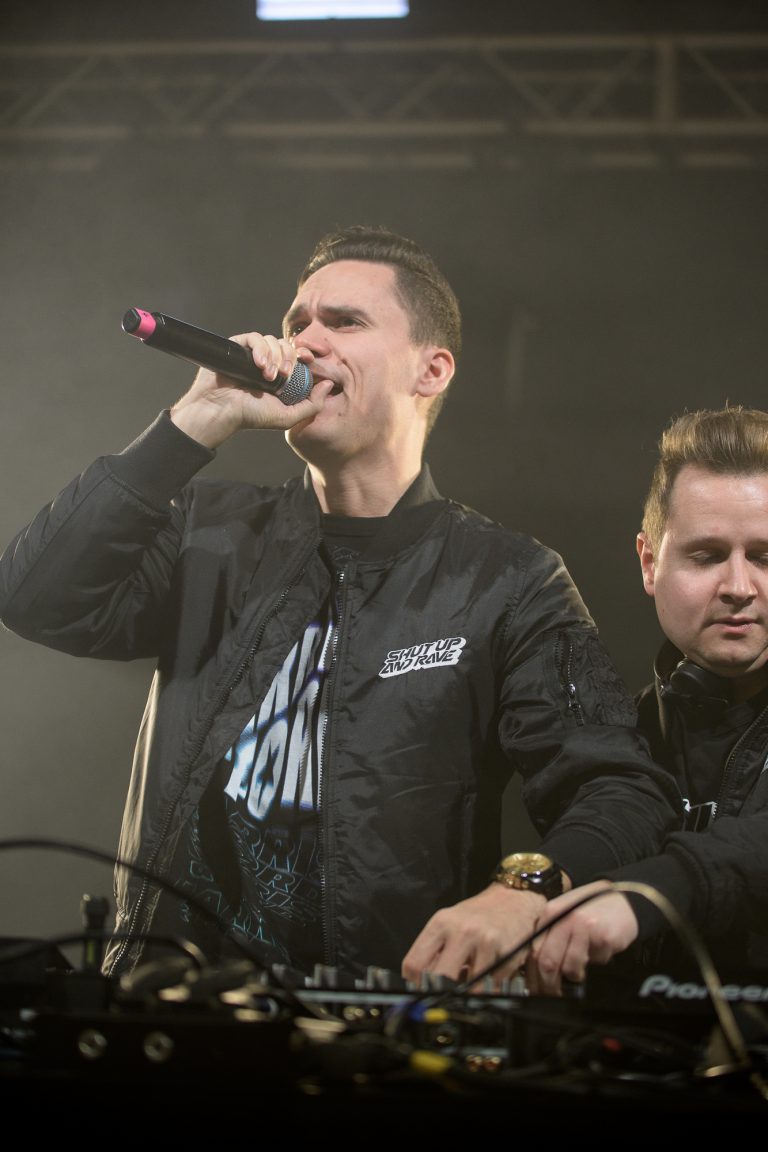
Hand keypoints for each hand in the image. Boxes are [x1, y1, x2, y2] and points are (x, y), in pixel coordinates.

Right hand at [169, 332, 333, 447]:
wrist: (221, 412)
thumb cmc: (251, 417)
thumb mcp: (288, 417)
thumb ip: (312, 405)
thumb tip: (328, 384)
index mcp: (280, 377)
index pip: (297, 357)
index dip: (305, 354)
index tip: (309, 359)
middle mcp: (267, 363)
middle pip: (287, 346)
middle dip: (289, 359)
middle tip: (285, 376)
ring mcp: (251, 355)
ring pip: (272, 341)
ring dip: (274, 357)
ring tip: (268, 376)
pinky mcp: (237, 347)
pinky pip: (254, 337)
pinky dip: (261, 349)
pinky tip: (259, 365)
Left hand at [401, 883, 545, 989]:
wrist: (514, 900)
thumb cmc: (477, 914)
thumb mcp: (449, 924)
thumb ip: (434, 951)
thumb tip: (420, 983)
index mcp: (441, 923)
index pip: (415, 964)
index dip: (416, 983)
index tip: (423, 988)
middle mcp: (462, 931)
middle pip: (440, 978)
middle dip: (442, 991)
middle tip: (447, 993)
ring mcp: (486, 943)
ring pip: (470, 988)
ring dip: (470, 991)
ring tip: (472, 980)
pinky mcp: (507, 953)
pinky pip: (493, 985)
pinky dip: (490, 985)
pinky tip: (491, 971)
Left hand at [525, 881, 638, 995]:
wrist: (623, 899)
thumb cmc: (590, 909)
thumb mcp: (564, 914)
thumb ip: (549, 935)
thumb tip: (533, 968)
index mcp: (551, 912)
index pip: (533, 951)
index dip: (533, 975)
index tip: (535, 989)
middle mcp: (565, 918)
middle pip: (548, 962)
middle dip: (549, 985)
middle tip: (553, 994)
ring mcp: (585, 927)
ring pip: (570, 968)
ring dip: (574, 976)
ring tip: (579, 970)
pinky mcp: (604, 937)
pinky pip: (596, 962)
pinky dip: (597, 962)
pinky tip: (599, 950)